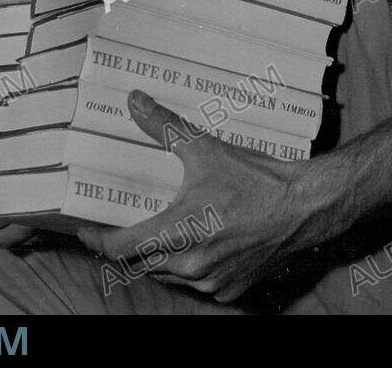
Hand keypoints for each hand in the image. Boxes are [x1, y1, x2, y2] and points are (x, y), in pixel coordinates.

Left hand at [76, 90, 306, 302]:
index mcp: (178, 233)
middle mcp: (190, 266)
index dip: (98, 240)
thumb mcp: (206, 148)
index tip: (87, 228)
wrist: (304, 206)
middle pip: (142, 263)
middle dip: (130, 244)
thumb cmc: (256, 180)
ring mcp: (211, 283)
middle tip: (125, 221)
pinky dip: (191, 266)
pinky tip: (198, 242)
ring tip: (161, 228)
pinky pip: (198, 283)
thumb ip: (165, 127)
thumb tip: (135, 101)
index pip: (120, 250)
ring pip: (169, 275)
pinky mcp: (231, 289)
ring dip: (160, 256)